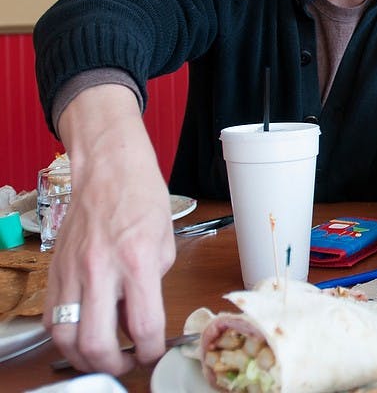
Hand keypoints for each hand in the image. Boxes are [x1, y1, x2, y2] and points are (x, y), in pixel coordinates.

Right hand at [44, 85, 175, 374]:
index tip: (156, 353)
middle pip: (96, 342)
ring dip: (84, 357)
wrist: (108, 169)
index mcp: (137, 262)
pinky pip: (53, 316)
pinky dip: (67, 334)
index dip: (152, 350)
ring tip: (103, 356)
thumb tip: (142, 315)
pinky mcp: (55, 271)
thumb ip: (154, 283)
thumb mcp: (165, 243)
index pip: (143, 325)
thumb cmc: (142, 198)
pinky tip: (83, 332)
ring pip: (65, 336)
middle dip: (115, 365)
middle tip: (128, 364)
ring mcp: (72, 271)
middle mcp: (100, 269)